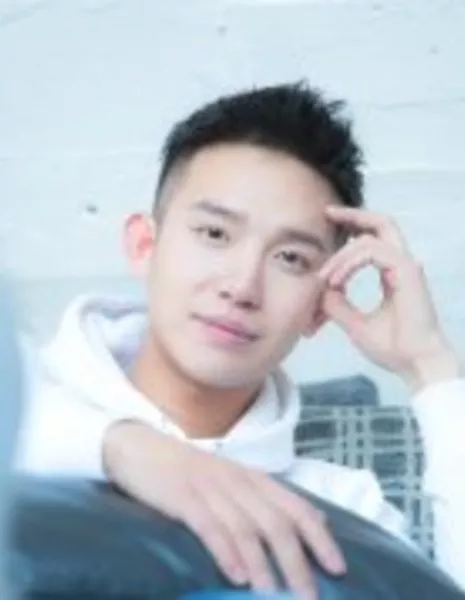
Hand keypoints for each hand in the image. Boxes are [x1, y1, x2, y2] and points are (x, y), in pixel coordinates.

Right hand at [103, 421, 344, 598]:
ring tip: (276, 598)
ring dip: (264, 566)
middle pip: (276, 523)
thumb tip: (316, 518)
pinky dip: (225, 552)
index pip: (297, 507)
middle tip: (310, 599)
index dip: (320, 538)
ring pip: (246, 529)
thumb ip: (271, 498)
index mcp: (254, 478)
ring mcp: (210, 489)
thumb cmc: (192, 471)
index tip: (339, 568)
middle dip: (297, 563)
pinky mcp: (183, 497)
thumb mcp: (236, 479)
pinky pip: (209, 526)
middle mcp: (238, 482)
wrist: (142, 449)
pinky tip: (236, 578)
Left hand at [319, 206, 461, 390]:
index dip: (350, 233)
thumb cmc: (393, 347)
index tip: (325, 233)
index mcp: (392, 272)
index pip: (372, 240)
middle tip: (327, 212)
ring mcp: (406, 266)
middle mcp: (401, 265)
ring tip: (325, 278)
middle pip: (381, 223)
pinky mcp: (408, 272)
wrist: (415, 364)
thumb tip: (321, 289)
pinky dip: (350, 264)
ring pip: (369, 239)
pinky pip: (373, 253)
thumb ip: (337, 303)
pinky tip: (336, 281)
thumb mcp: (354, 322)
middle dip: (353, 215)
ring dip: (341, 256)